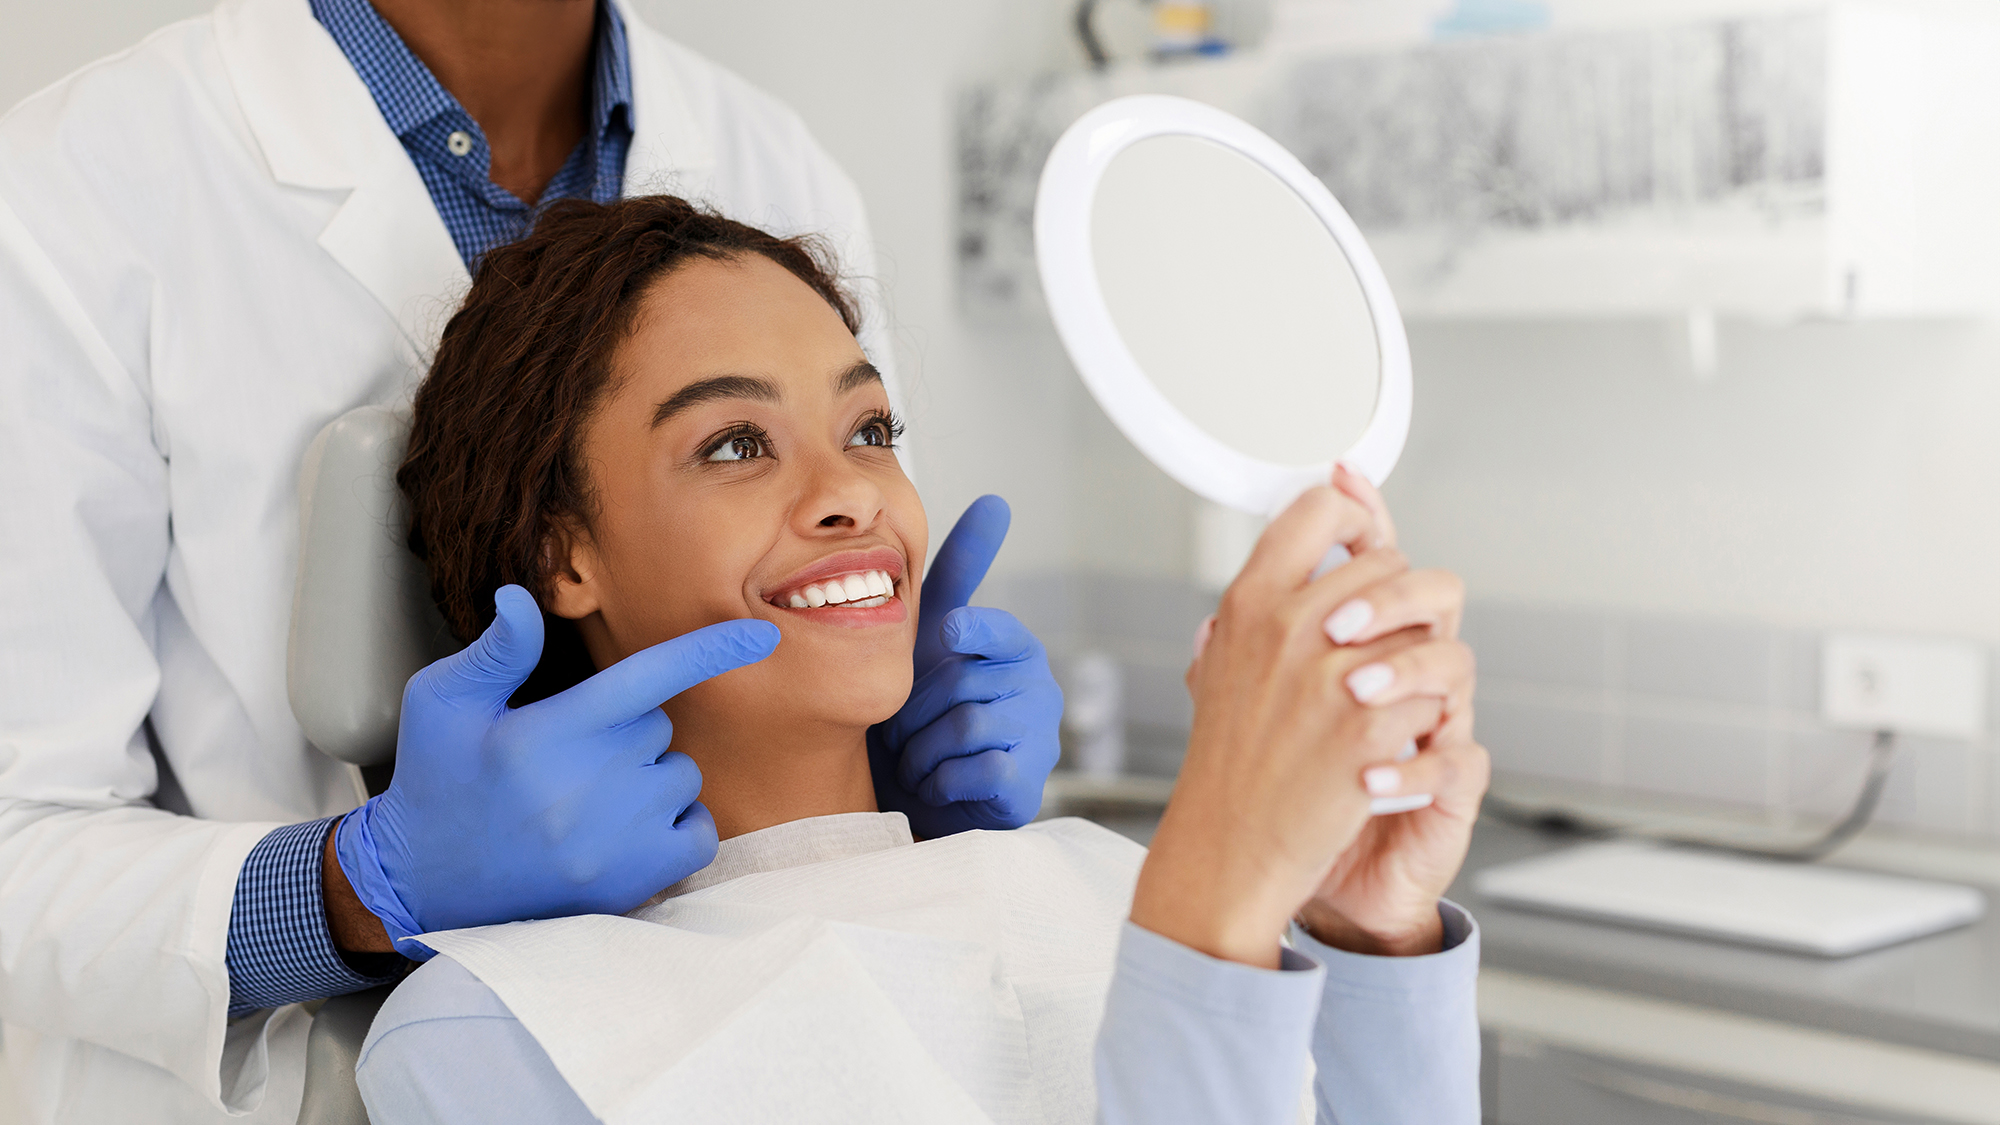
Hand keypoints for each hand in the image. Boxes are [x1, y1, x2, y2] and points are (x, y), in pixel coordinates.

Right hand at [331, 585, 778, 957]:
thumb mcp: (442, 702)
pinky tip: (625, 828)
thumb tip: (522, 597)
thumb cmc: (436, 781)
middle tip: (567, 757)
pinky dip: (677, 822)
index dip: (708, 650)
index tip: (762, 634)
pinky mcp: (632, 884)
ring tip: (585, 798)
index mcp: (545, 734)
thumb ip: (496, 651)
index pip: (647, 677)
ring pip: (681, 775)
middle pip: (659, 726)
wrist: (421, 885)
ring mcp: (615, 842)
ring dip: (651, 776)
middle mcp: (587, 789)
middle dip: (627, 729)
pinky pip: (698, 831)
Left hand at [868, 495, 1062, 835]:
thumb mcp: (933, 638)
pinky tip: (938, 783)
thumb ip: (959, 573)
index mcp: (1014, 647)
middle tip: (904, 732)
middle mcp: (1037, 686)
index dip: (970, 629)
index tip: (951, 632)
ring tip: (918, 759)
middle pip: (960, 682)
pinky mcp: (1029, 783)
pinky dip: (940, 780)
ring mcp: (1040, 736)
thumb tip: (997, 502)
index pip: (996, 626)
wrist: (923, 796)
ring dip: (921, 750)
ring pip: (965, 726)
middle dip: (914, 712)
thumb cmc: (926, 711)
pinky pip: (976, 769)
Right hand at [1131, 479, 1462, 967]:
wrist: (1229, 850)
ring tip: (1390, 695)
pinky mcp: (1368, 728)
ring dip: (1418, 661)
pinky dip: (1425, 718)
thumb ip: (1251, 611)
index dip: (1353, 516)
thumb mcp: (1219, 669)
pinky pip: (1432, 691)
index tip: (1362, 537)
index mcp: (1249, 604)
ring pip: (1423, 627)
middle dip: (1397, 604)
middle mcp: (1288, 628)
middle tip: (1381, 644)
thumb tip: (1284, 557)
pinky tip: (1395, 741)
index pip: (1319, 510)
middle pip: (1388, 564)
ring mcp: (1331, 676)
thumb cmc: (1225, 767)